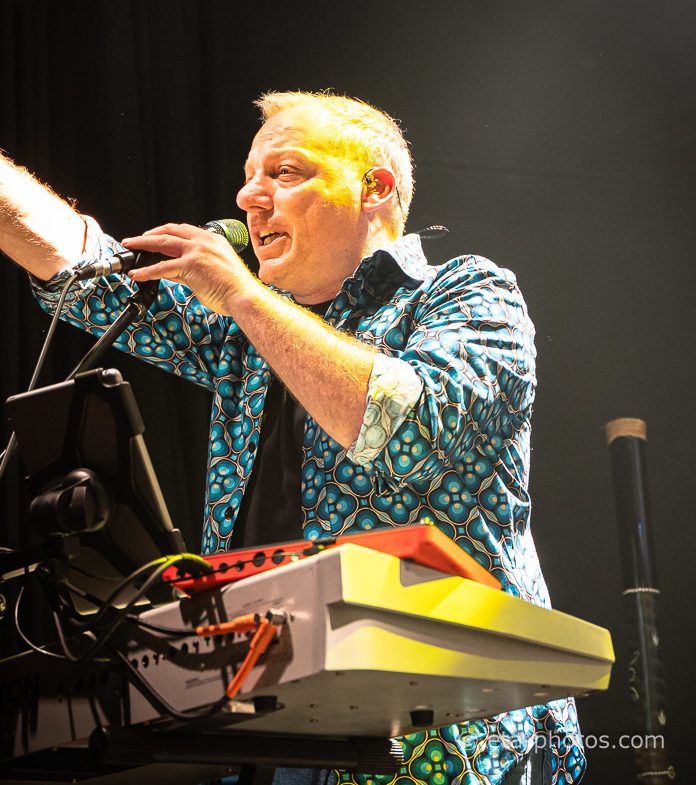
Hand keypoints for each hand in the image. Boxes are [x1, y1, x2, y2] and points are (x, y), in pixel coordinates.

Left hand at [123, 222, 255, 312]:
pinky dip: (146, 271)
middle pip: (170, 230)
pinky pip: (162, 267)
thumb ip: (191, 269)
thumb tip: (172, 272)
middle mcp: (205, 241)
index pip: (185, 231)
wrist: (244, 297)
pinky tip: (137, 274)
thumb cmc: (235, 289)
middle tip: (136, 239)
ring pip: (162, 242)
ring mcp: (197, 251)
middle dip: (150, 234)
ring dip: (142, 244)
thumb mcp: (214, 272)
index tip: (156, 238)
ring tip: (129, 248)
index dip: (167, 233)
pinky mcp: (190, 265)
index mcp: (213, 240)